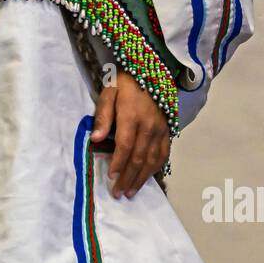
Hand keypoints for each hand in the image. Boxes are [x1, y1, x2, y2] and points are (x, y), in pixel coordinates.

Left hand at [91, 67, 169, 199]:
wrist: (153, 70)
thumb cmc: (125, 82)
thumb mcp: (108, 91)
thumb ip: (103, 115)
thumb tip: (96, 139)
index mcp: (132, 116)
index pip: (125, 146)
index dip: (118, 163)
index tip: (110, 177)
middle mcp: (149, 126)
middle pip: (138, 157)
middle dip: (128, 177)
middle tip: (118, 193)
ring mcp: (160, 129)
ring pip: (152, 159)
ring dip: (141, 178)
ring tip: (131, 191)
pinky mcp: (167, 131)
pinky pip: (163, 154)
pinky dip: (156, 168)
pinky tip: (148, 177)